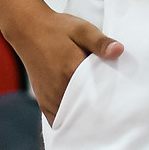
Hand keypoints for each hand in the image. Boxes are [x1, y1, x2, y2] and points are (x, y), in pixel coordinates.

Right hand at [12, 9, 122, 123]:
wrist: (28, 29)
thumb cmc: (57, 28)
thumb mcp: (82, 29)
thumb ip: (100, 42)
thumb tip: (119, 50)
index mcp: (71, 72)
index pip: (96, 97)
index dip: (110, 102)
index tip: (120, 102)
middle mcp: (58, 90)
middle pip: (85, 112)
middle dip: (98, 113)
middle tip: (112, 109)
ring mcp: (49, 98)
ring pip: (71, 118)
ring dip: (84, 118)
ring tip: (97, 111)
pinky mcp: (43, 102)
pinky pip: (58, 120)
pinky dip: (69, 120)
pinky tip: (79, 115)